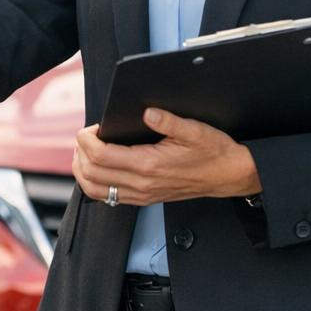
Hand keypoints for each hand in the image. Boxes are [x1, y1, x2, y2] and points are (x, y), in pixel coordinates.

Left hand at [72, 108, 260, 205]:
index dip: (87, 140)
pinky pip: (109, 197)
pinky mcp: (145, 199)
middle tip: (85, 137)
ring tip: (86, 152)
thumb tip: (147, 112)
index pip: (101, 156)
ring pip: (96, 191)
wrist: (229, 175)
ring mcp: (142, 195)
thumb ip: (168, 121)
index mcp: (149, 165)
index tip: (90, 128)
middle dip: (80, 153)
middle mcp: (142, 184)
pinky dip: (96, 183)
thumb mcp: (194, 130)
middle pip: (92, 174)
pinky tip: (99, 168)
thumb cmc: (213, 152)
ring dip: (83, 171)